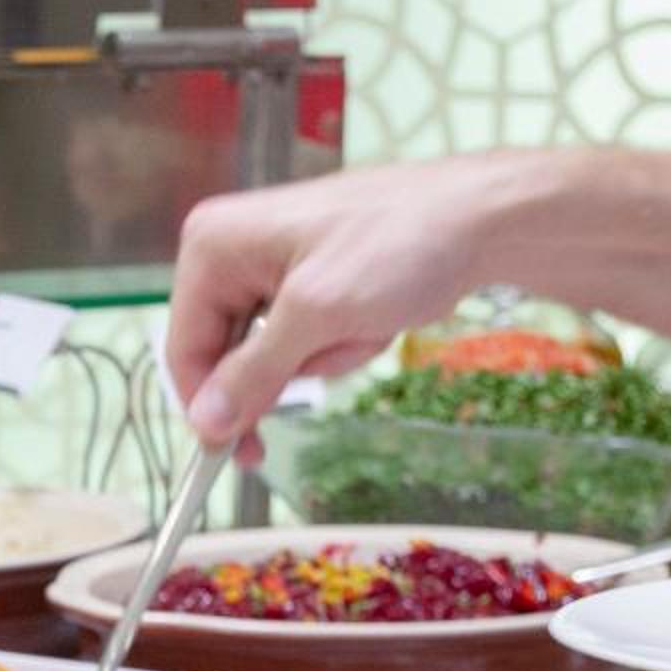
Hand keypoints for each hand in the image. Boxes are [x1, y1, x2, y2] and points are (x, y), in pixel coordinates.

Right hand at [167, 158, 514, 446]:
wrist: (486, 217)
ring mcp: (271, 265)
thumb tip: (204, 425)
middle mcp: (231, 251)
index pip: (185, 347)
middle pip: (228, 354)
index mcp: (212, 245)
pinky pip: (304, 339)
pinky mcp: (308, 278)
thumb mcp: (317, 316)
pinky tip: (377, 316)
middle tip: (338, 350)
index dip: (210, 405)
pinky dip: (342, 341)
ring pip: (272, 354)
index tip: (240, 453)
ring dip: (325, 355)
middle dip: (291, 366)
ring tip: (369, 322)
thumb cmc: (400, 244)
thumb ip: (253, 374)